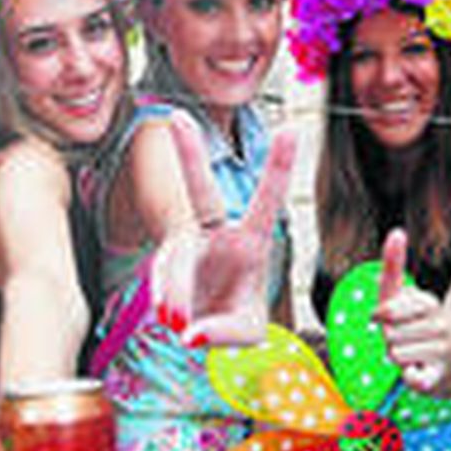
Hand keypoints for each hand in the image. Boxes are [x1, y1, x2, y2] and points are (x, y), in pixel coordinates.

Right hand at [152, 116, 296, 347]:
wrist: (208, 326)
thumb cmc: (238, 321)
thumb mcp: (247, 334)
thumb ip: (226, 335)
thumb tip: (190, 334)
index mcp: (251, 243)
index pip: (266, 200)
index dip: (279, 165)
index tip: (291, 129)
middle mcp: (217, 234)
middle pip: (199, 189)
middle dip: (188, 152)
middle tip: (175, 116)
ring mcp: (187, 245)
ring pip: (173, 262)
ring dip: (175, 295)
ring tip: (182, 324)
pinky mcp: (165, 261)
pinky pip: (159, 279)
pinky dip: (166, 302)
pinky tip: (175, 322)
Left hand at [372, 229, 450, 396]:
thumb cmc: (423, 328)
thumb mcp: (407, 297)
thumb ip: (394, 268)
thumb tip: (397, 231)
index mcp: (430, 305)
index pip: (388, 309)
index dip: (383, 317)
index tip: (387, 319)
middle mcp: (440, 326)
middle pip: (388, 335)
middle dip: (390, 341)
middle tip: (406, 343)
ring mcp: (443, 352)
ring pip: (394, 354)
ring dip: (397, 360)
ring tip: (413, 358)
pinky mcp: (440, 378)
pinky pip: (417, 379)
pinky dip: (412, 379)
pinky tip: (413, 374)